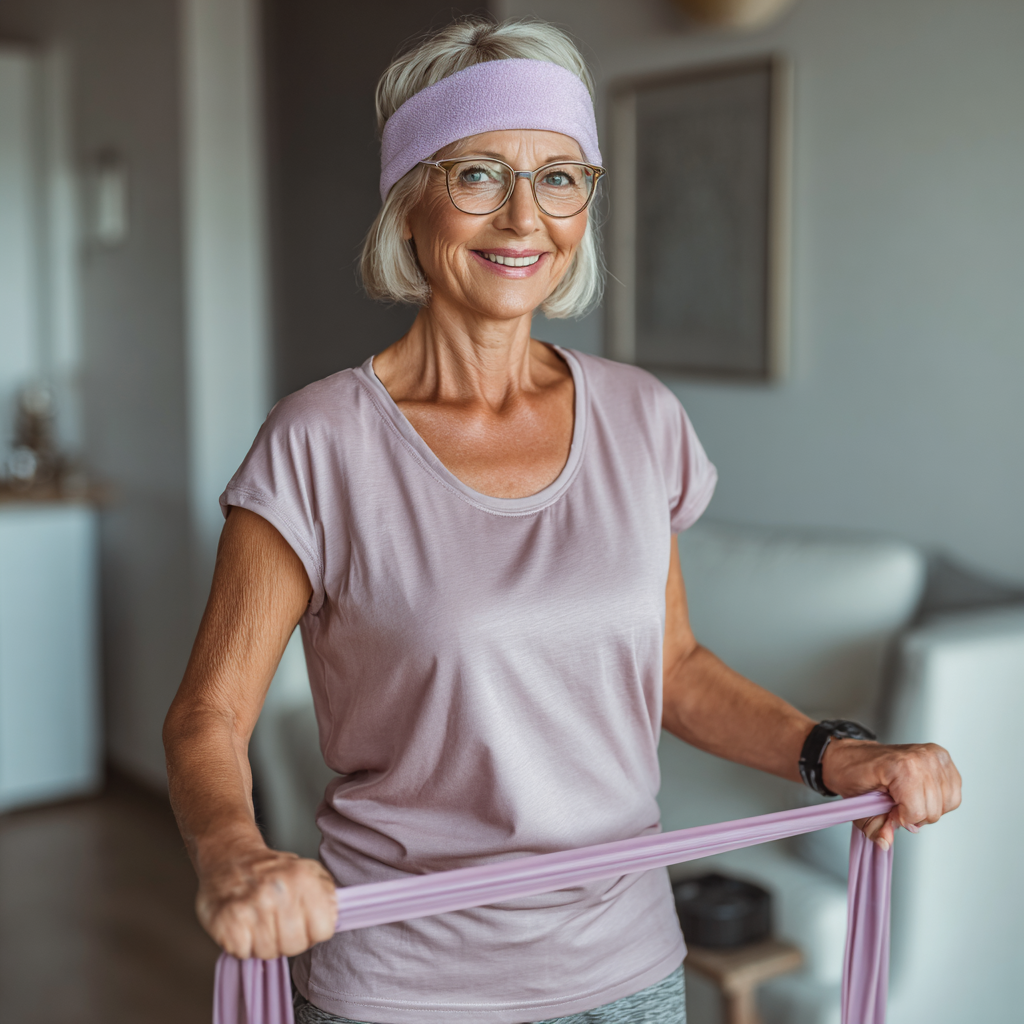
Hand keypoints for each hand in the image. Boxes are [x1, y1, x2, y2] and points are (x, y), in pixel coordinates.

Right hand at [195, 839, 337, 958]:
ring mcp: (251, 906)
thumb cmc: (271, 871)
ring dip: (263, 943)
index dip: (313, 930)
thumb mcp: (308, 872)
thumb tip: (338, 916)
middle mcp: (278, 890)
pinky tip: (242, 926)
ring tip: (258, 921)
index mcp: (303, 878)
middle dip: (288, 940)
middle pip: (296, 946)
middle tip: (276, 921)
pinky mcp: (227, 921)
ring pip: (269, 953)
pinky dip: (242, 945)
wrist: (230, 858)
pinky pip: (243, 954)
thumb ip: (328, 895)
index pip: (324, 929)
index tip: (303, 920)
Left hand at [821, 739, 961, 850]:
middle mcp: (923, 757)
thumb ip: (874, 826)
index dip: (901, 819)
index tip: (888, 812)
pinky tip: (920, 794)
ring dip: (926, 809)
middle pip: (933, 811)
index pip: (917, 811)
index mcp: (901, 765)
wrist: (854, 755)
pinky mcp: (943, 758)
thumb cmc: (854, 773)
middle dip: (913, 815)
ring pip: (946, 805)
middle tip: (895, 805)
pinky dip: (938, 801)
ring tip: (907, 798)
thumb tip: (885, 842)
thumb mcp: (857, 804)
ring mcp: (935, 756)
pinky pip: (952, 794)